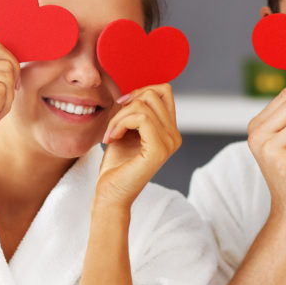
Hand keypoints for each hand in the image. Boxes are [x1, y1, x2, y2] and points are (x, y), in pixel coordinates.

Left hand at [96, 84, 180, 208]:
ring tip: (110, 134)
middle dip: (127, 104)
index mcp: (170, 131)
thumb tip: (137, 91)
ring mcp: (169, 142)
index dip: (140, 91)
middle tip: (113, 125)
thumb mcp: (127, 130)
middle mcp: (174, 136)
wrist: (111, 194)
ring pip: (144, 105)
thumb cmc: (116, 165)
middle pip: (154, 94)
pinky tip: (112, 138)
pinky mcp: (159, 149)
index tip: (120, 107)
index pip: (164, 91)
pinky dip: (120, 123)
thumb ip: (135, 112)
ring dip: (119, 116)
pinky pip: (141, 117)